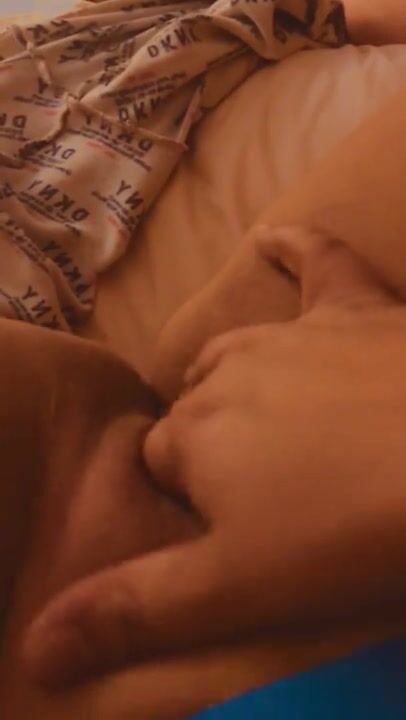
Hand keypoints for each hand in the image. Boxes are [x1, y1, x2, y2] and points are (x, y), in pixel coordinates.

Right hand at [23, 227, 405, 685]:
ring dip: (241, 387)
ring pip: (238, 354)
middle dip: (214, 448)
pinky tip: (274, 239)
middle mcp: (226, 373)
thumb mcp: (231, 590)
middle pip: (197, 410)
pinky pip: (319, 260)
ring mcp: (292, 333)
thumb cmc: (344, 530)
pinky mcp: (356, 306)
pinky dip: (296, 249)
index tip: (231, 529)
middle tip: (265, 494)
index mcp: (191, 435)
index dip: (190, 498)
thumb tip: (38, 646)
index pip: (161, 463)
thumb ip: (133, 607)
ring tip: (276, 428)